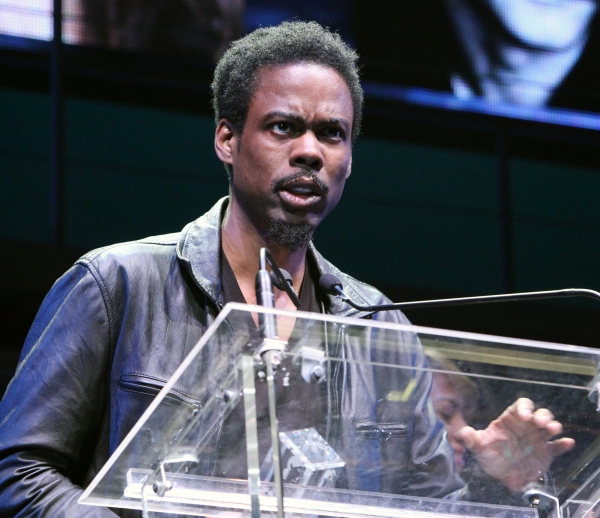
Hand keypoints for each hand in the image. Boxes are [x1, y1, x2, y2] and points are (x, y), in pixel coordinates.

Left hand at [459, 398, 574, 490]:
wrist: (500, 475)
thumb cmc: (490, 455)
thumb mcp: (479, 448)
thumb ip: (472, 439)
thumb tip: (463, 432)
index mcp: (511, 420)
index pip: (521, 406)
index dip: (524, 407)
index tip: (524, 415)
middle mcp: (526, 426)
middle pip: (538, 414)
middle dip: (541, 415)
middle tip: (539, 424)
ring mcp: (537, 439)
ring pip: (549, 426)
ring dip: (553, 426)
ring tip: (553, 430)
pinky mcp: (546, 453)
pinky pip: (557, 446)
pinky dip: (564, 444)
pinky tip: (568, 443)